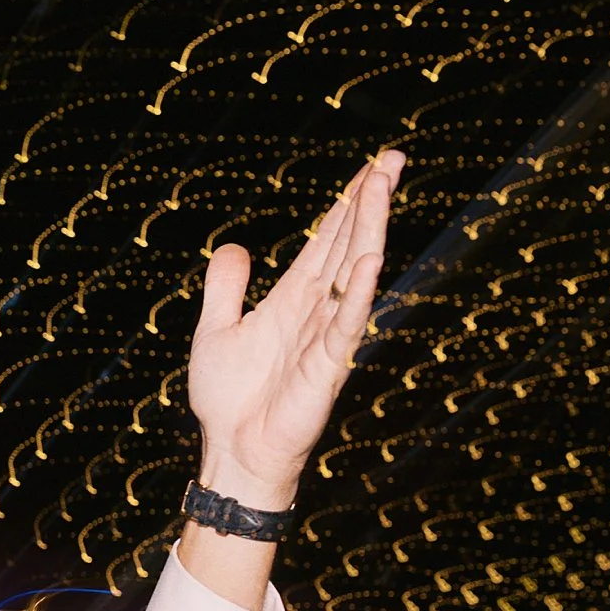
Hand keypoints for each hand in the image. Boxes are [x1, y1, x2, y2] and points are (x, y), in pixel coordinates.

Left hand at [187, 150, 404, 510]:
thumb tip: (235, 246)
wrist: (233, 451)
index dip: (346, 204)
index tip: (372, 166)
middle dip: (369, 202)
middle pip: (348, 245)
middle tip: (394, 158)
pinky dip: (358, 293)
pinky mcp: (326, 368)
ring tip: (383, 187)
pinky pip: (346, 325)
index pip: (326, 241)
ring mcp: (326, 337)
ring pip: (354, 273)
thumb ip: (225, 288)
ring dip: (369, 229)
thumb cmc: (229, 399)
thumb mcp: (215, 330)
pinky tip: (371, 260)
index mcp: (292, 300)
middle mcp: (316, 311)